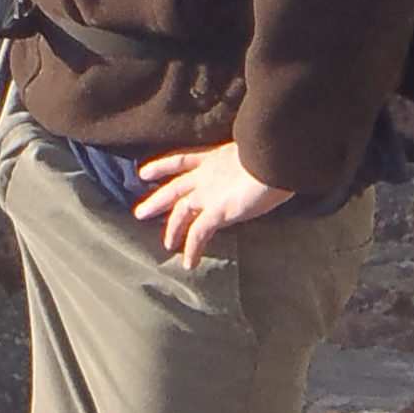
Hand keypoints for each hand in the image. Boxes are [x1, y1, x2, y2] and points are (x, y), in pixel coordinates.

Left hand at [132, 140, 295, 269]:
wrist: (273, 152)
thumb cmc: (272, 149)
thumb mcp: (254, 150)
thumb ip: (248, 159)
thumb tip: (257, 163)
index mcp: (214, 157)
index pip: (181, 161)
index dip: (162, 167)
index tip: (144, 172)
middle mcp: (206, 175)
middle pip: (173, 189)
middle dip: (156, 201)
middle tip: (140, 212)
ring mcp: (208, 193)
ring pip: (180, 212)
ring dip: (171, 229)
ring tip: (166, 244)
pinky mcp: (217, 211)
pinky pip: (198, 234)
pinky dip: (192, 249)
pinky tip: (189, 263)